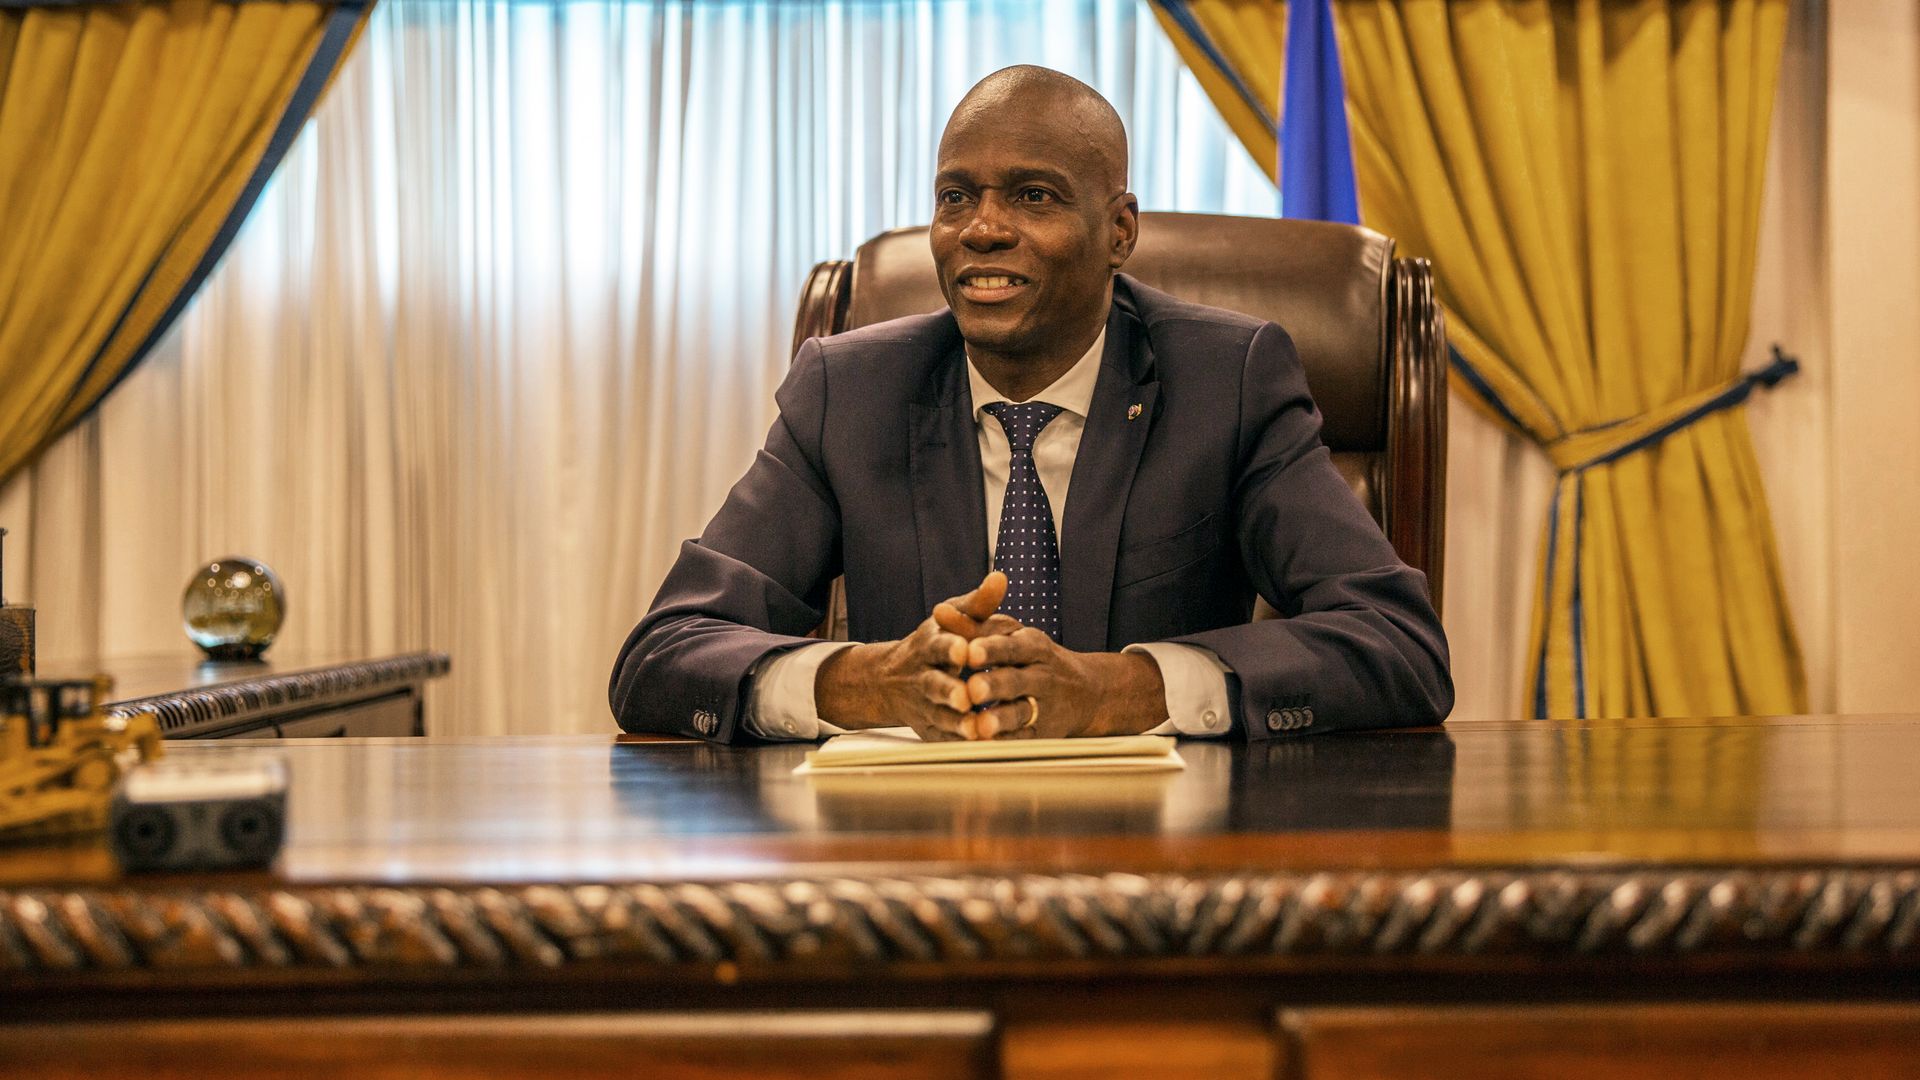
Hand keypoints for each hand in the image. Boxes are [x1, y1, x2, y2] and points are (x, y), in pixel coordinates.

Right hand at [815, 571, 1012, 740]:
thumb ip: (978, 604)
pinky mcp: (930, 729)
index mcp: (930, 645)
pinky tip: (979, 747)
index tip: (964, 650)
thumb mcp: (952, 619)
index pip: (938, 645)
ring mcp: (925, 705)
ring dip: (956, 724)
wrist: (892, 680)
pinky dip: (959, 744)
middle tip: (966, 697)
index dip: (950, 648)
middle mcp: (923, 676)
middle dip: (949, 691)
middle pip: (935, 684)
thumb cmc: (937, 643)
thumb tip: (1001, 577)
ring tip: (975, 730)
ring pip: (939, 716)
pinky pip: (944, 739)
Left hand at [961, 629, 1168, 738]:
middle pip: (1017, 680)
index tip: (970, 651)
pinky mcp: (1042, 733)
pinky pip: (1022, 739)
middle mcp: (1042, 676)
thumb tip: (940, 612)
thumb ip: (973, 625)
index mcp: (1034, 646)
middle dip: (995, 685)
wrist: (1085, 692)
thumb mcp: (1010, 634)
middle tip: (972, 688)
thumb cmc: (1032, 657)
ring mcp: (1044, 706)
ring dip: (1001, 719)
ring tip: (980, 725)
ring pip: (1022, 712)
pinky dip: (1004, 742)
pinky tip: (985, 745)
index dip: (991, 649)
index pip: (1012, 646)